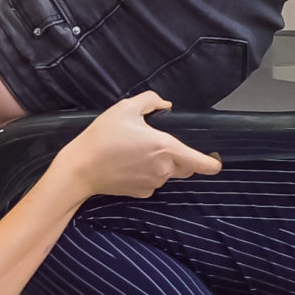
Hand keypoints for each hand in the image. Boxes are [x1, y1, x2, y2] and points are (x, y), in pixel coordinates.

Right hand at [64, 93, 222, 197]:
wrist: (79, 169)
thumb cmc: (102, 137)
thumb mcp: (126, 108)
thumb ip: (151, 101)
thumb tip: (166, 105)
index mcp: (166, 148)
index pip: (202, 164)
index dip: (213, 163)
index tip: (216, 159)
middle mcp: (164, 169)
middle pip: (187, 167)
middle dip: (183, 157)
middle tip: (162, 144)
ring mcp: (153, 184)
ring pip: (169, 173)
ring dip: (163, 164)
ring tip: (138, 151)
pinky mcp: (141, 193)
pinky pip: (153, 182)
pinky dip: (148, 173)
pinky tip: (129, 164)